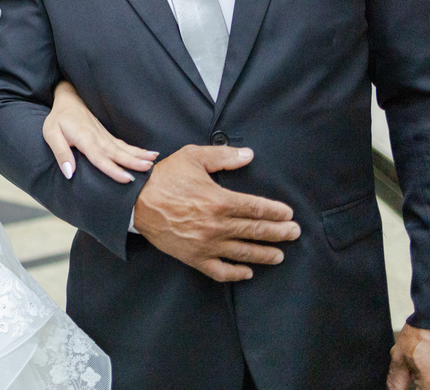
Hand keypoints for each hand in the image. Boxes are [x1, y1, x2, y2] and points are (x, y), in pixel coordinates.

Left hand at [44, 81, 157, 182]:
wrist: (69, 98)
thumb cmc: (58, 119)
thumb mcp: (51, 134)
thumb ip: (61, 153)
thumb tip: (69, 173)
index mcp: (83, 137)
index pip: (99, 157)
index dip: (113, 169)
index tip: (126, 178)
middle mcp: (97, 136)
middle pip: (116, 152)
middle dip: (133, 161)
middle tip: (148, 169)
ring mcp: (104, 135)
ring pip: (123, 147)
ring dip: (139, 154)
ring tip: (154, 161)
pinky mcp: (107, 135)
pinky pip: (123, 144)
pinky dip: (136, 149)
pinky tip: (149, 154)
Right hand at [133, 145, 299, 280]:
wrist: (135, 202)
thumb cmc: (164, 178)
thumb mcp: (193, 157)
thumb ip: (223, 156)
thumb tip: (249, 155)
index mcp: (219, 200)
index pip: (256, 208)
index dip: (275, 212)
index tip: (288, 214)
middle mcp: (216, 225)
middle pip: (256, 230)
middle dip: (279, 233)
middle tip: (294, 233)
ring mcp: (206, 244)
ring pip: (243, 253)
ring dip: (265, 254)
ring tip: (279, 255)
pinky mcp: (194, 257)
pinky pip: (220, 271)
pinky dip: (236, 274)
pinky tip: (248, 272)